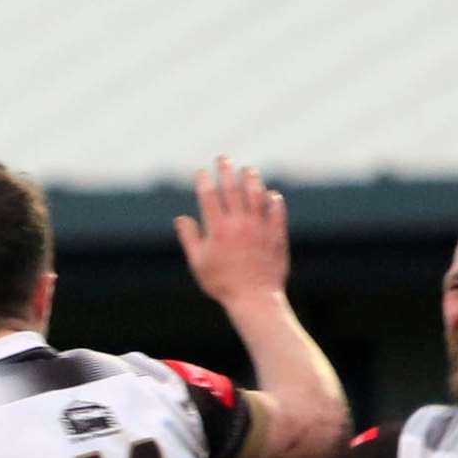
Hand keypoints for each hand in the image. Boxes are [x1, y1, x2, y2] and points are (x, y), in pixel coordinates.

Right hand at [173, 155, 288, 303]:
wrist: (254, 298)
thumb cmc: (222, 284)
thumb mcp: (198, 263)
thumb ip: (189, 238)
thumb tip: (181, 219)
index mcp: (217, 229)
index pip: (209, 196)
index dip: (204, 181)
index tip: (201, 172)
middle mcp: (239, 223)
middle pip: (232, 189)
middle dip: (226, 171)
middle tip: (223, 158)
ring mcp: (259, 227)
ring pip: (256, 196)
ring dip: (251, 180)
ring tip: (248, 171)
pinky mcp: (276, 235)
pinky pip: (276, 212)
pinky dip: (273, 201)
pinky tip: (270, 195)